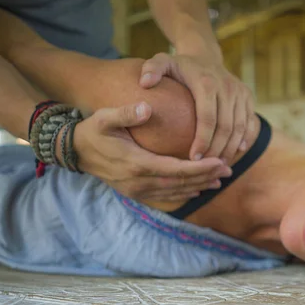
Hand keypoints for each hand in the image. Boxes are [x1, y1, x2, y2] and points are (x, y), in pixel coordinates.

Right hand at [73, 102, 231, 202]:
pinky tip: (198, 189)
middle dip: (206, 177)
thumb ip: (125, 113)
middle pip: (181, 184)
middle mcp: (139, 182)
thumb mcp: (104, 118)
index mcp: (136, 164)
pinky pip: (166, 197)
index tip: (220, 161)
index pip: (177, 169)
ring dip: (199, 186)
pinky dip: (185, 193)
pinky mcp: (136, 193)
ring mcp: (138, 190)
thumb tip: (146, 108)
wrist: (75, 153)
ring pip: (176, 193)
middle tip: (229, 170)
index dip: (200, 168)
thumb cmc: (92, 131)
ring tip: (220, 180)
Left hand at [139, 53, 255, 163]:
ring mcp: (240, 93)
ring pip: (240, 128)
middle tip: (204, 167)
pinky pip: (250, 123)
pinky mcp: (248, 98)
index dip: (203, 141)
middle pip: (226, 127)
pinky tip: (235, 153)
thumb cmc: (180, 66)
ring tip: (217, 164)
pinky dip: (245, 139)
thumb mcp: (163, 62)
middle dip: (216, 150)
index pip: (208, 118)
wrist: (205, 56)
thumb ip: (152, 70)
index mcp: (207, 83)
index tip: (193, 158)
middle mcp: (228, 87)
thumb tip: (145, 83)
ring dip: (230, 149)